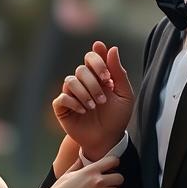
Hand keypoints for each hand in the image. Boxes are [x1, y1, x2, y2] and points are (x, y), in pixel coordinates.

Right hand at [34, 155, 122, 187]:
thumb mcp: (69, 173)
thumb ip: (79, 164)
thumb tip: (81, 157)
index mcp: (90, 170)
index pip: (113, 160)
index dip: (114, 163)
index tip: (113, 166)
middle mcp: (97, 181)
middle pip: (119, 178)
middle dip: (115, 181)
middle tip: (109, 184)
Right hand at [53, 43, 134, 159]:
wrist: (108, 139)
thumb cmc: (117, 118)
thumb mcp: (124, 95)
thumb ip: (119, 72)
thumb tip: (112, 48)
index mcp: (97, 76)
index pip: (92, 57)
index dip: (96, 59)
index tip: (106, 73)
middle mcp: (83, 83)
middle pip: (81, 69)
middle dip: (93, 84)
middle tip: (103, 99)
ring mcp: (71, 94)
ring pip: (70, 81)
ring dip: (84, 93)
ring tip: (94, 107)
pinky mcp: (63, 108)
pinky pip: (62, 98)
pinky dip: (73, 103)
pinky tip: (83, 111)